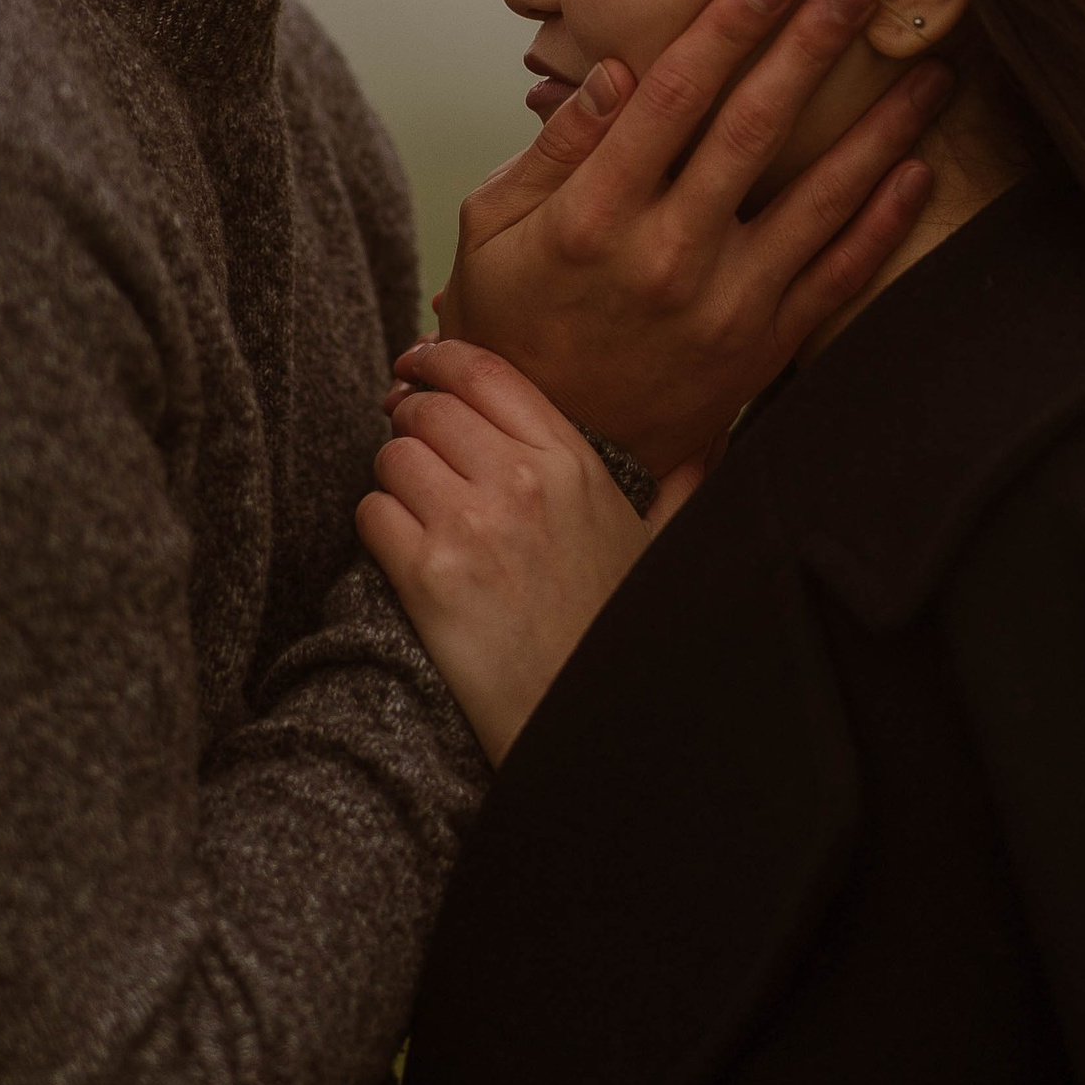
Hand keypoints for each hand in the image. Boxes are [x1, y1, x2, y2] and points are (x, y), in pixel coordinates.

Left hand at [356, 343, 702, 762]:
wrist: (583, 725)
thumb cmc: (614, 634)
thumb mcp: (658, 549)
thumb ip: (683, 487)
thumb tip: (713, 444)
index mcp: (575, 463)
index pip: (489, 371)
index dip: (441, 360)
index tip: (420, 363)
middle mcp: (524, 480)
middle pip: (429, 407)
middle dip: (409, 419)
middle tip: (407, 438)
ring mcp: (472, 525)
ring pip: (393, 455)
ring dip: (394, 478)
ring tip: (415, 507)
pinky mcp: (426, 576)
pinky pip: (371, 512)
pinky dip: (378, 527)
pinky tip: (403, 553)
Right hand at [419, 0, 950, 475]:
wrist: (555, 443)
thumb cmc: (515, 318)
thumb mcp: (492, 229)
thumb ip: (554, 149)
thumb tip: (612, 72)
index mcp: (595, 215)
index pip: (671, 99)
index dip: (726, 29)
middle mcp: (666, 255)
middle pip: (753, 131)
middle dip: (810, 48)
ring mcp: (724, 305)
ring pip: (819, 201)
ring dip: (880, 129)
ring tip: (929, 72)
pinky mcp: (763, 347)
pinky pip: (837, 277)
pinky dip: (883, 223)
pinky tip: (916, 170)